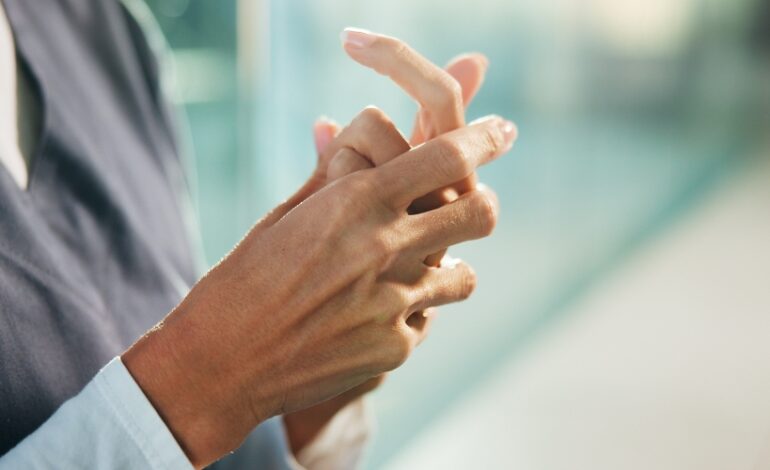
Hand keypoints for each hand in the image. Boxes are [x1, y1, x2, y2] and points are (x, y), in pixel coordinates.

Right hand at [122, 114, 515, 467]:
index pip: (447, 155)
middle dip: (481, 203)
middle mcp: (385, 248)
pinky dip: (409, 312)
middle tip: (468, 205)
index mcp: (355, 202)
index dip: (483, 139)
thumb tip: (365, 126)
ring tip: (409, 270)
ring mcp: (396, 302)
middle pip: (481, 212)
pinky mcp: (396, 347)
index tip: (499, 132)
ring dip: (446, 266)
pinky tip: (372, 316)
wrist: (221, 363)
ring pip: (466, 274)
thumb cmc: (246, 277)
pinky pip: (426, 319)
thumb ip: (339, 171)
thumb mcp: (289, 213)